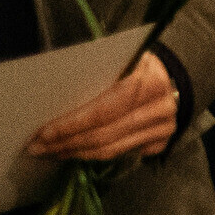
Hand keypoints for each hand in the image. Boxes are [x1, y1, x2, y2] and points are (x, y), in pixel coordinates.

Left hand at [31, 52, 179, 163]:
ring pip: (111, 150)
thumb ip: (95, 75)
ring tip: (52, 152)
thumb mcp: (120, 59)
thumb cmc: (138, 62)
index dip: (69, 126)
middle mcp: (159, 109)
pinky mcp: (161, 142)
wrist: (176, 71)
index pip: (101, 112)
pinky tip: (77, 152)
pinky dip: (96, 155)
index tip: (41, 134)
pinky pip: (122, 153)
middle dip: (66, 143)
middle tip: (38, 149)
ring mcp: (163, 129)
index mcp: (148, 82)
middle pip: (103, 135)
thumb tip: (51, 97)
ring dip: (77, 153)